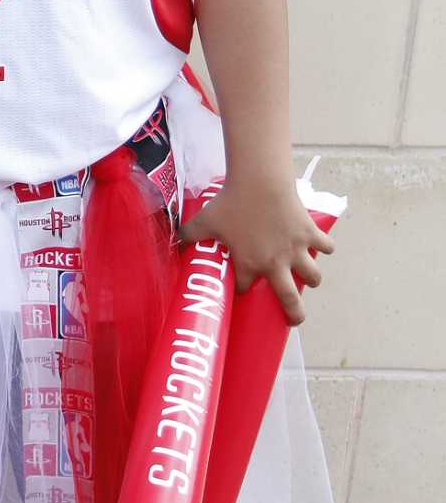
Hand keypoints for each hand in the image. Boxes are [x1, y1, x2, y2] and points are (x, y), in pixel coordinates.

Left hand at [180, 176, 333, 324]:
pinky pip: (326, 247)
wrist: (259, 182)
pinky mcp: (310, 233)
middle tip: (294, 320)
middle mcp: (275, 264)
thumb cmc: (231, 203)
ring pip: (313, 276)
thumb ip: (189, 234)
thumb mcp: (204, 221)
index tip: (242, 287)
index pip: (245, 288)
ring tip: (308, 278)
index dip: (242, 289)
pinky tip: (321, 247)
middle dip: (294, 314)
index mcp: (249, 265)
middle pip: (289, 300)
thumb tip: (176, 240)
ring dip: (311, 279)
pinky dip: (325, 247)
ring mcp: (296, 250)